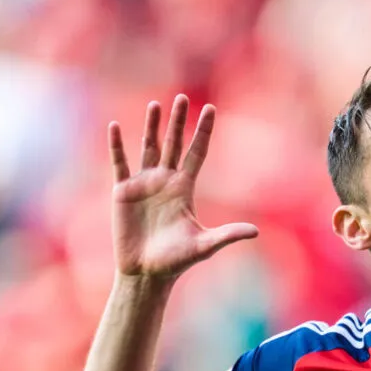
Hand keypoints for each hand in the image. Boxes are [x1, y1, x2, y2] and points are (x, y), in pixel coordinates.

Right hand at [109, 96, 257, 277]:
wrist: (147, 273)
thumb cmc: (177, 261)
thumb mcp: (204, 245)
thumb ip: (227, 235)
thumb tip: (255, 232)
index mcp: (185, 188)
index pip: (197, 153)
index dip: (203, 132)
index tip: (211, 109)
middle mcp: (165, 181)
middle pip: (174, 144)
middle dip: (178, 121)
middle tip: (183, 98)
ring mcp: (144, 184)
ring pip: (149, 148)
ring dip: (151, 127)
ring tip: (155, 105)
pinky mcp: (123, 192)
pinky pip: (120, 163)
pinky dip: (116, 146)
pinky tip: (114, 127)